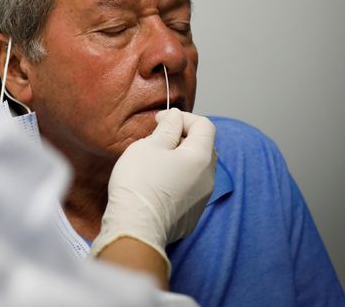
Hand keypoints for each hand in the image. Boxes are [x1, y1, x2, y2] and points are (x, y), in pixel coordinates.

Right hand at [90, 108, 216, 276]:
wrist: (135, 228)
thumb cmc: (139, 183)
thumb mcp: (149, 145)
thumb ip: (167, 128)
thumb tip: (176, 117)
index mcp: (201, 157)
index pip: (204, 125)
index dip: (182, 117)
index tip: (160, 120)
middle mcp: (208, 178)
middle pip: (203, 147)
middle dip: (182, 137)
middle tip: (157, 139)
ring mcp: (202, 199)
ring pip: (196, 169)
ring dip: (179, 159)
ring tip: (154, 162)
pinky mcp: (192, 215)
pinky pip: (189, 188)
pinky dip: (177, 179)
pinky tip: (156, 184)